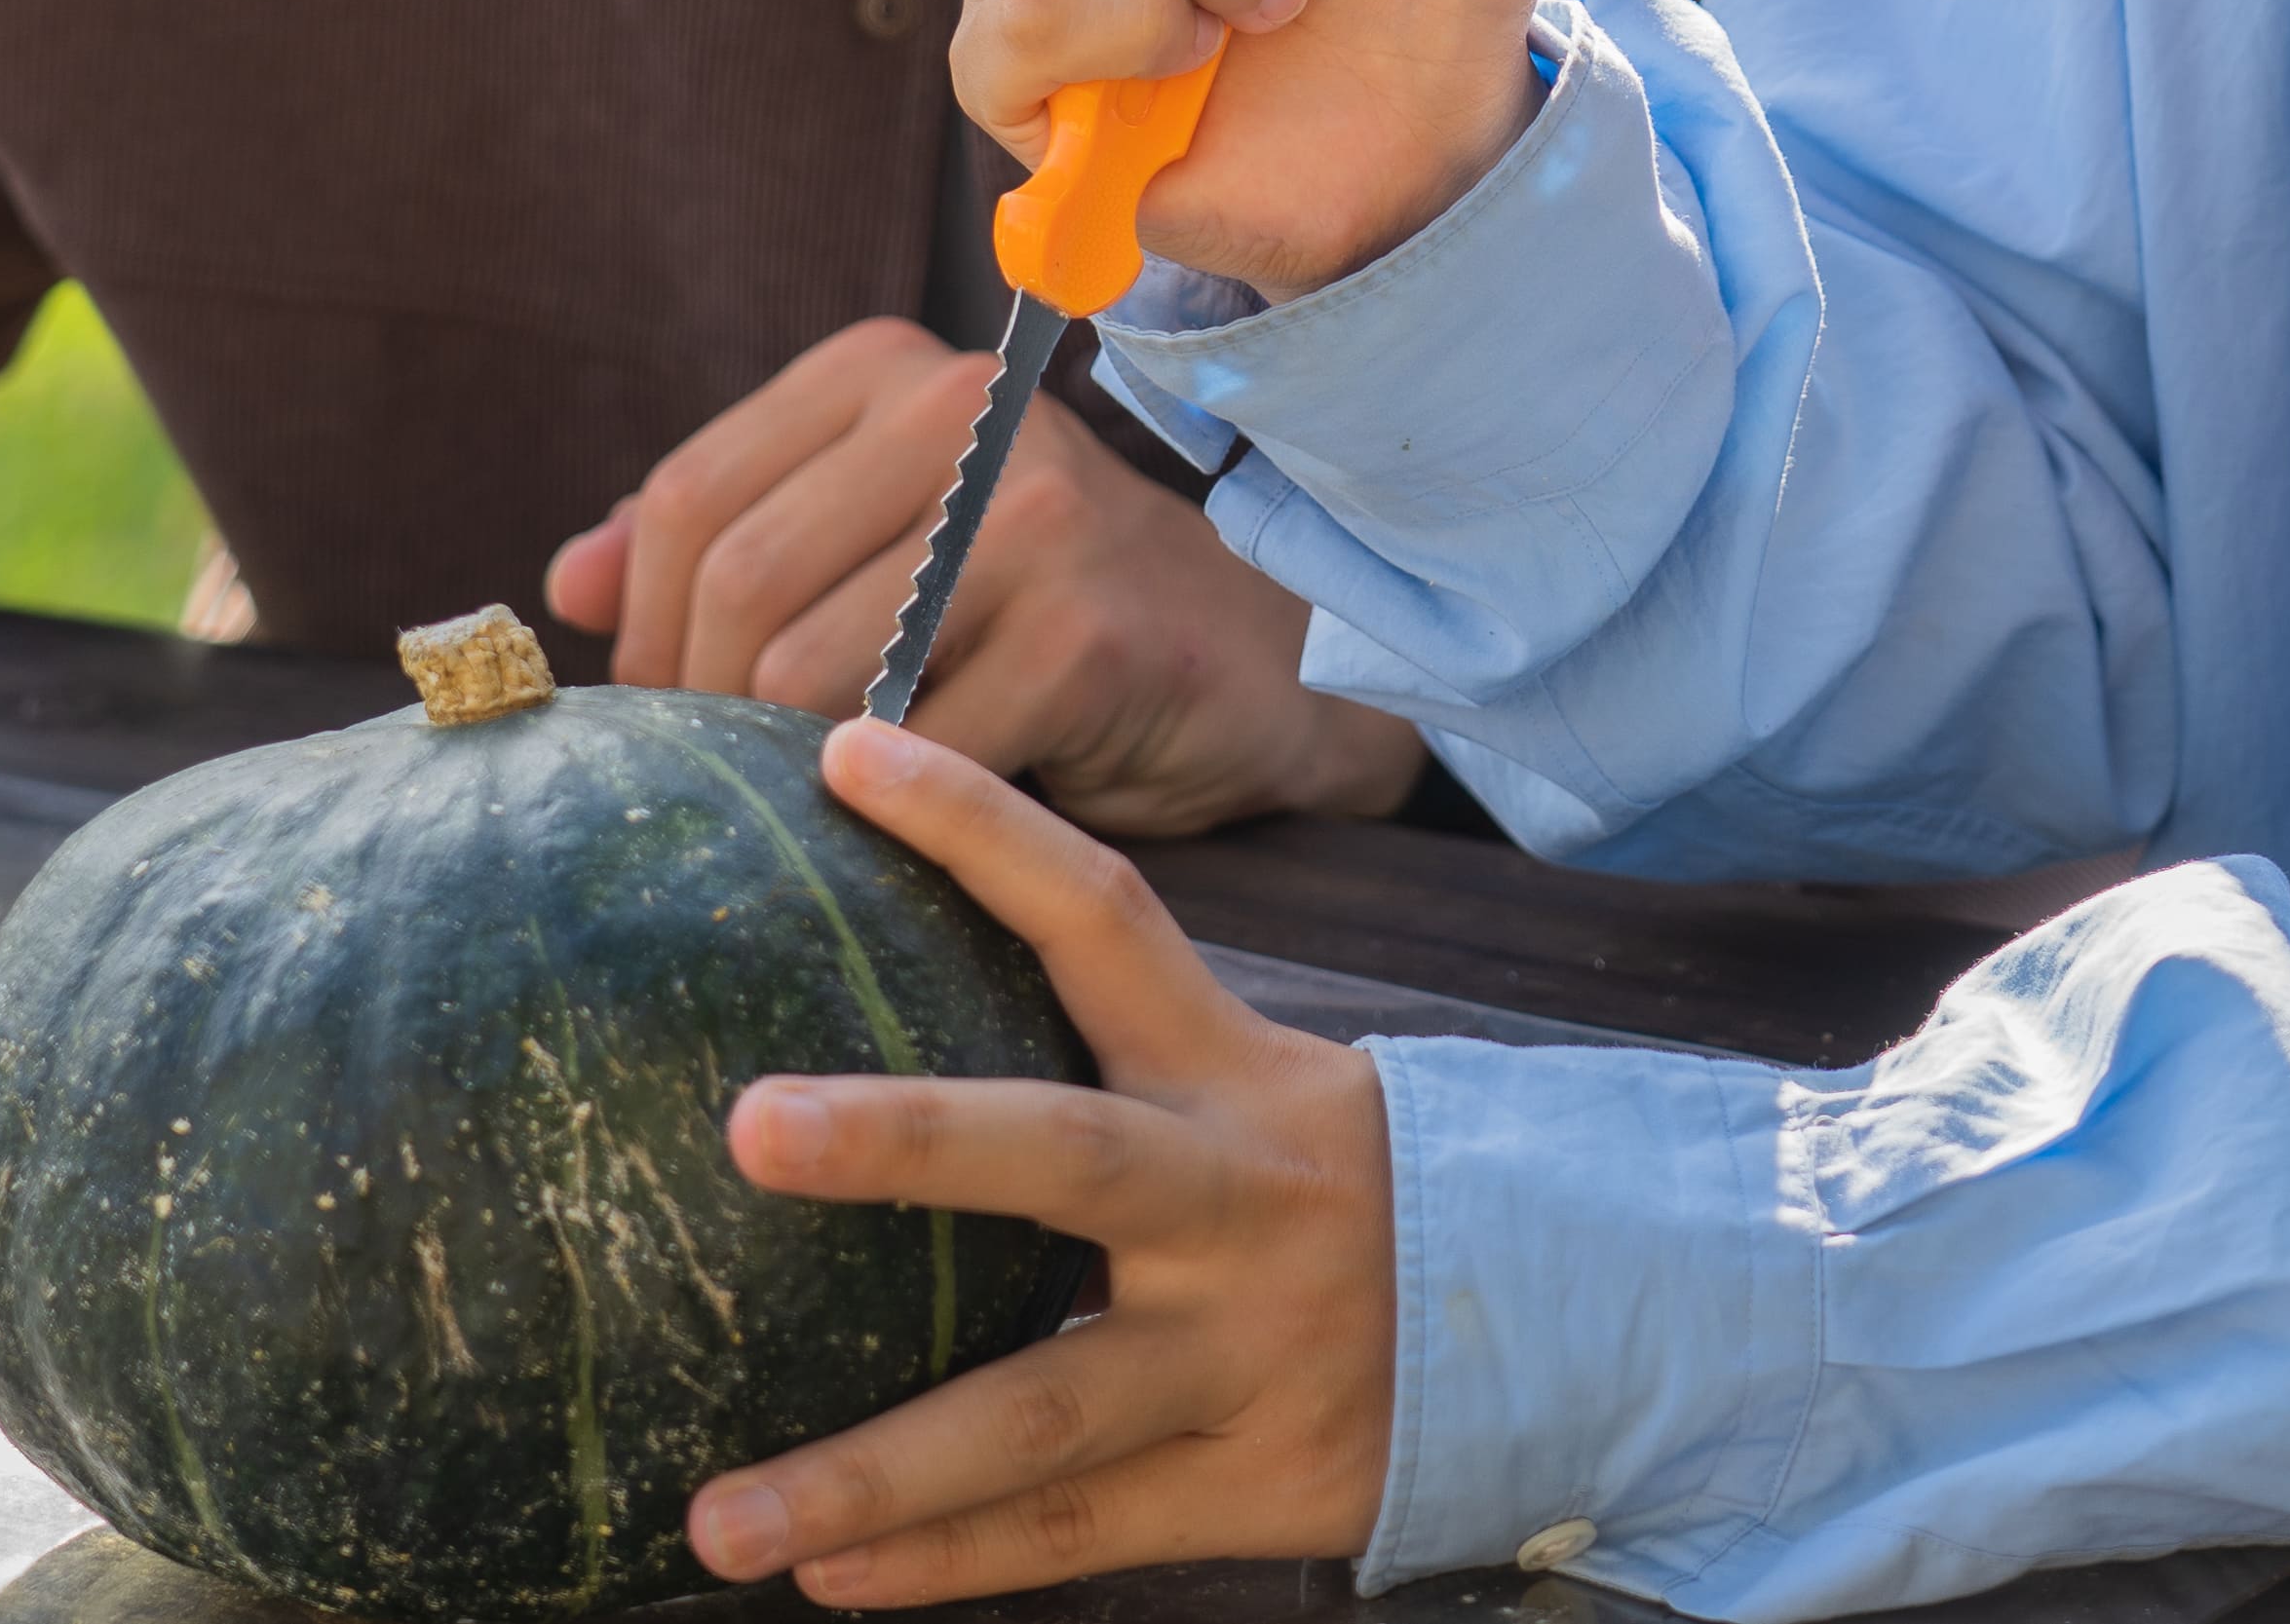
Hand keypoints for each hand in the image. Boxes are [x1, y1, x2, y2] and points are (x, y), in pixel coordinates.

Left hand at [546, 320, 1426, 833]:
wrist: (1239, 659)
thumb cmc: (1029, 606)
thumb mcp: (876, 539)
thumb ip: (732, 540)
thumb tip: (570, 585)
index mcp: (887, 371)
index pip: (692, 497)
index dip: (646, 632)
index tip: (647, 722)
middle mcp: (961, 413)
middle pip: (740, 583)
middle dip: (696, 712)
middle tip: (704, 791)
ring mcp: (1035, 516)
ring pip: (811, 675)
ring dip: (776, 771)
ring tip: (792, 812)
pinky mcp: (1085, 633)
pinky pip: (917, 752)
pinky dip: (882, 811)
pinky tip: (892, 829)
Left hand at [691, 715, 1397, 1601]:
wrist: (1573, 1322)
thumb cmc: (1337, 1189)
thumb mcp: (1248, 1086)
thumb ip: (1099, 1057)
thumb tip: (873, 996)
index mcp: (1228, 1070)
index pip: (1100, 915)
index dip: (981, 825)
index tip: (847, 749)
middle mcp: (1236, 1199)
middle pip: (1063, 1156)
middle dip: (905, 1141)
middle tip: (744, 1126)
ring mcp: (1248, 1349)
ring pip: (1043, 1409)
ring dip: (871, 1471)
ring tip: (716, 1522)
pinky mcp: (1257, 1480)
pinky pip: (1079, 1528)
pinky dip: (950, 1561)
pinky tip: (827, 1583)